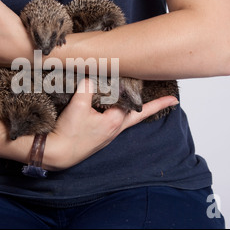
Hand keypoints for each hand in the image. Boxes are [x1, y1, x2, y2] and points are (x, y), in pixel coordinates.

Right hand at [43, 79, 178, 170]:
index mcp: (115, 122)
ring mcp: (107, 135)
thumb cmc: (68, 134)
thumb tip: (92, 75)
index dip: (152, 98)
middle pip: (139, 115)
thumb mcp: (77, 105)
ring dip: (134, 108)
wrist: (56, 154)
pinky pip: (113, 121)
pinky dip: (117, 112)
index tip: (173, 98)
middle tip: (171, 100)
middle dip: (154, 107)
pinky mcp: (97, 136)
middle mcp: (114, 129)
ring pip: (125, 117)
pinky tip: (112, 107)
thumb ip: (87, 87)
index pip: (138, 106)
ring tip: (143, 100)